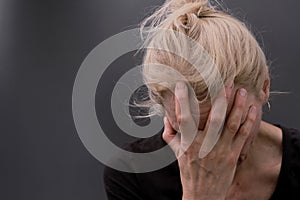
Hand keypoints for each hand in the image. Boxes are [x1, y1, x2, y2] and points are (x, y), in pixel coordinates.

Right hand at [162, 82, 256, 199]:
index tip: (182, 85)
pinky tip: (252, 110)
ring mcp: (221, 150)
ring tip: (242, 91)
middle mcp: (205, 145)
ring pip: (232, 124)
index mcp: (188, 144)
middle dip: (221, 99)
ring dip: (238, 106)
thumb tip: (166, 118)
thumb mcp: (176, 154)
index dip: (182, 101)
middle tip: (225, 82)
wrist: (203, 195)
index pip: (184, 118)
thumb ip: (170, 135)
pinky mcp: (233, 155)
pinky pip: (243, 135)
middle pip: (214, 118)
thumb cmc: (189, 173)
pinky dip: (249, 121)